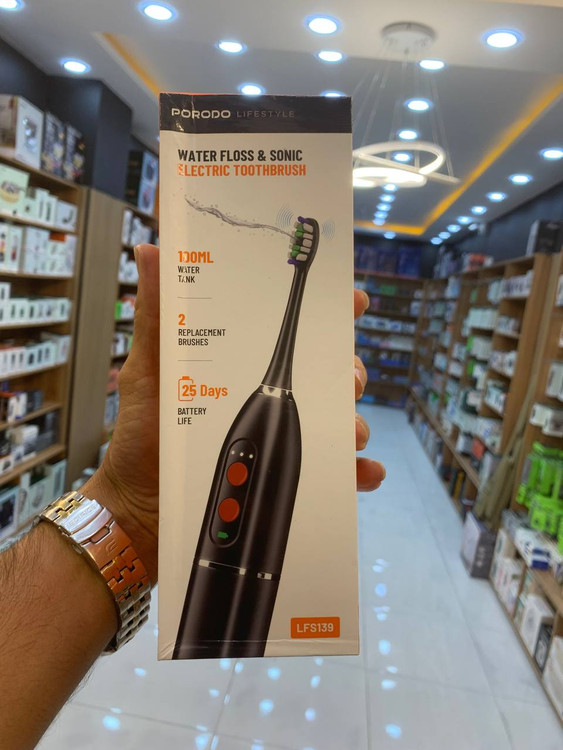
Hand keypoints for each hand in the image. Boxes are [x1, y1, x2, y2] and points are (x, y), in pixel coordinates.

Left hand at [83, 247, 384, 582]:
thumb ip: (156, 317)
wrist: (142, 511)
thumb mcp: (147, 375)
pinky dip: (356, 472)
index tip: (351, 302)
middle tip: (346, 382)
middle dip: (348, 373)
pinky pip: (333, 473)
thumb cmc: (142, 442)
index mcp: (241, 370)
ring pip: (338, 421)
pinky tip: (362, 472)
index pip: (289, 336)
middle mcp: (265, 401)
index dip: (327, 315)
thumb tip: (151, 252)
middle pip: (328, 375)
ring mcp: (277, 440)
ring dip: (353, 423)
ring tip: (348, 434)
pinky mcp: (283, 477)